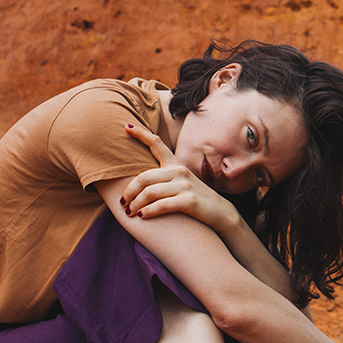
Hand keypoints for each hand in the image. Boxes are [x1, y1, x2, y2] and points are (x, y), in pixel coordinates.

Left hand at [121, 122, 236, 233]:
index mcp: (175, 165)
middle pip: (144, 177)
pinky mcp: (189, 201)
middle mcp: (179, 172)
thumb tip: (139, 180)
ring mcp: (185, 186)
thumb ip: (164, 178)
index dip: (141, 134)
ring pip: (149, 192)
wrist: (221, 213)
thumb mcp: (181, 182)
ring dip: (135, 204)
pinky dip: (148, 212)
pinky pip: (161, 205)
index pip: (157, 144)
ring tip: (129, 212)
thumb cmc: (196, 199)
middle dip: (129, 191)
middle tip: (122, 203)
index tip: (126, 126)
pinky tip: (142, 216)